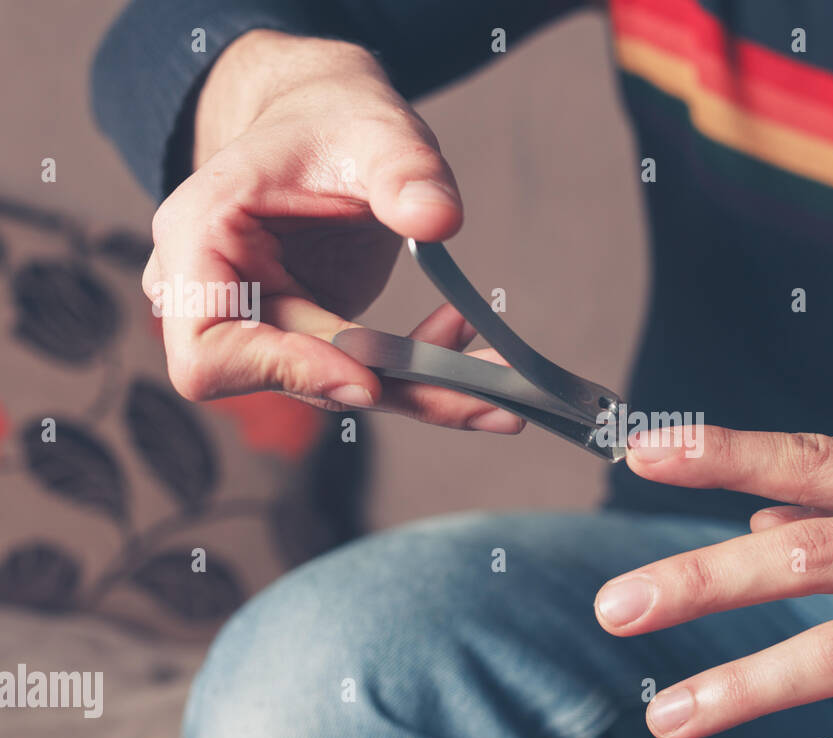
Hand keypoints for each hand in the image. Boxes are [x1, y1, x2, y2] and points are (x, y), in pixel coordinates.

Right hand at [142, 30, 521, 431]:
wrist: (332, 126)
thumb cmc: (334, 117)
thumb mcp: (375, 128)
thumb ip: (404, 169)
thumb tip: (438, 220)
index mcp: (199, 239)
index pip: (210, 351)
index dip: (283, 373)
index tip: (369, 376)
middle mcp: (221, 295)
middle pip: (289, 380)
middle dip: (388, 387)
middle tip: (482, 393)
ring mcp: (265, 323)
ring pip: (338, 387)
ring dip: (421, 389)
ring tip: (502, 377)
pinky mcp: (312, 339)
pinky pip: (367, 375)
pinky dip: (424, 370)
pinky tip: (463, 329)